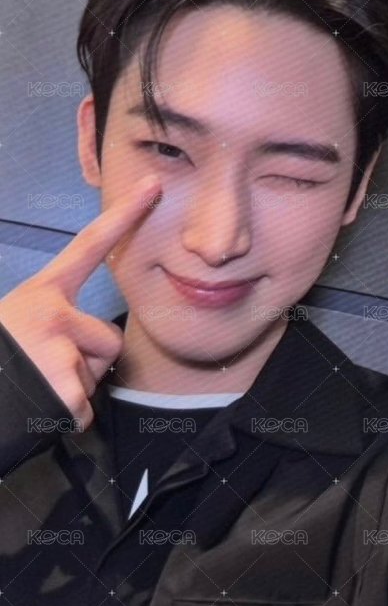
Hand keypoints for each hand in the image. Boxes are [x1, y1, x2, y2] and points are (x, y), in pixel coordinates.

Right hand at [0, 174, 161, 428]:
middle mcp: (54, 314)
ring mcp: (61, 351)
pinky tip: (38, 411)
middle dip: (89, 362)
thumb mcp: (15, 323)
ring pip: (98, 375)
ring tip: (37, 388)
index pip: (89, 245)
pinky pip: (86, 410)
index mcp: (41, 293)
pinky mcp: (66, 390)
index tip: (152, 186)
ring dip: (75, 389)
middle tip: (46, 369)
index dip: (123, 215)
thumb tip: (83, 345)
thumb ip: (53, 318)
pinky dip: (67, 419)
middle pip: (110, 339)